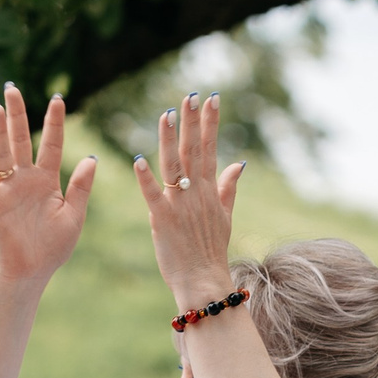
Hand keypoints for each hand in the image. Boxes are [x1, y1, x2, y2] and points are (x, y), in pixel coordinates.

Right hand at [0, 85, 96, 282]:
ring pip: (2, 153)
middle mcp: (26, 180)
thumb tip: (91, 159)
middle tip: (12, 87)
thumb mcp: (74, 215)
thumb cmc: (53, 247)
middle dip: (18, 115)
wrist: (32, 271)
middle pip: (21, 140)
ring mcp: (8, 189)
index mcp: (48, 181)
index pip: (52, 145)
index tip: (58, 99)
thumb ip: (80, 187)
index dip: (54, 123)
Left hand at [133, 92, 246, 308]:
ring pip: (173, 166)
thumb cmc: (212, 251)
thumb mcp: (225, 216)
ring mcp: (180, 205)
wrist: (204, 281)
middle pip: (193, 151)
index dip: (210, 123)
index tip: (212, 99)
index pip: (211, 149)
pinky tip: (137, 159)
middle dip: (192, 122)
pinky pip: (152, 194)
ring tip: (166, 114)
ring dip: (168, 140)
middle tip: (190, 96)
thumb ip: (229, 187)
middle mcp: (196, 194)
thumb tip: (240, 163)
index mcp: (209, 191)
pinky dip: (145, 178)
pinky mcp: (162, 219)